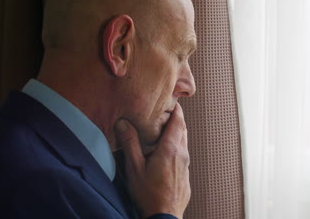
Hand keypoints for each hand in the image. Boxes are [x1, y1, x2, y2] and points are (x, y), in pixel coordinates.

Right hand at [114, 103, 190, 218]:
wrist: (165, 216)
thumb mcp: (134, 168)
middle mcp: (182, 154)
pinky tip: (167, 152)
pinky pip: (183, 154)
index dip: (176, 110)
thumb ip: (130, 144)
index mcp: (170, 149)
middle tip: (166, 111)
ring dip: (177, 132)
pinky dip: (177, 146)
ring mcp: (186, 165)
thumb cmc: (148, 193)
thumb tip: (123, 123)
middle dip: (176, 118)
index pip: (178, 122)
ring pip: (184, 142)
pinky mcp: (186, 174)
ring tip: (165, 128)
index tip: (172, 101)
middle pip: (183, 129)